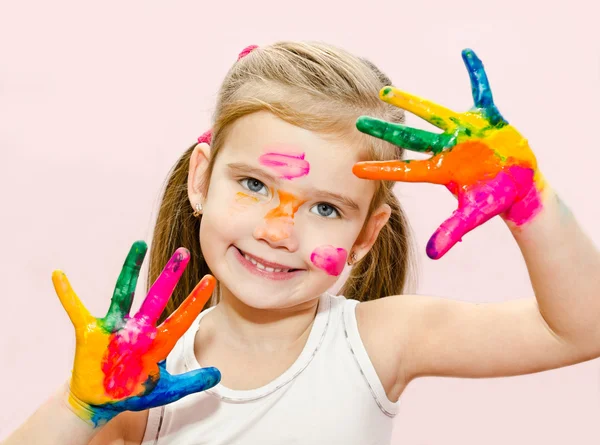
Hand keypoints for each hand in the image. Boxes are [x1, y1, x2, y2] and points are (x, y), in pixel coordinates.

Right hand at [52, 241, 219, 425]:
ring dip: (130, 269)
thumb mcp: (164, 390)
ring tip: (139, 244)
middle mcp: (138, 329)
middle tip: (183, 252)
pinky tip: (59, 276)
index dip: (195, 300)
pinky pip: (76, 310)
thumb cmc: (133, 391)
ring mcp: (115, 328)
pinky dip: (66, 294)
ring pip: (123, 293)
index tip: (210, 280)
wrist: (100, 401)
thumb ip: (190, 382)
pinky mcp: (90, 333)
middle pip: (156, 298)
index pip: (180, 318)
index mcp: (157, 342)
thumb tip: (219, 374)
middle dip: (169, 277)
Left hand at [353, 49, 547, 258]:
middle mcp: (446, 148)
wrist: (518, 185)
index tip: (354, 167)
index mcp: (441, 171)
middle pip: (411, 137)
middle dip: (386, 131)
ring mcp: (464, 131)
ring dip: (411, 102)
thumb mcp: (473, 214)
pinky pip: (481, 91)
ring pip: (433, 113)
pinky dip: (477, 74)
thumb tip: (433, 254)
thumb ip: (452, 231)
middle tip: (359, 122)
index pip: (406, 170)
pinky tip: (467, 54)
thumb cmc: (493, 199)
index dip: (381, 168)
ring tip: (384, 91)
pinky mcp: (487, 118)